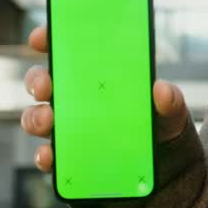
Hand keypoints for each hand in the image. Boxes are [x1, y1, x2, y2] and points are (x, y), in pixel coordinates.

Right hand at [21, 25, 191, 172]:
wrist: (166, 169)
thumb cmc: (161, 128)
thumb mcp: (170, 112)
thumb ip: (169, 100)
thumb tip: (162, 90)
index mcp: (96, 77)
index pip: (66, 52)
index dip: (48, 39)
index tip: (39, 38)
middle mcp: (75, 100)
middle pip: (43, 82)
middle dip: (37, 81)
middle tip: (45, 87)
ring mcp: (68, 128)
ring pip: (37, 117)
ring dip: (36, 117)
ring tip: (49, 121)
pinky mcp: (68, 158)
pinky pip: (48, 156)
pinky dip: (45, 156)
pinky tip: (50, 156)